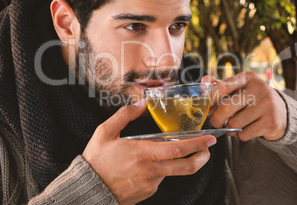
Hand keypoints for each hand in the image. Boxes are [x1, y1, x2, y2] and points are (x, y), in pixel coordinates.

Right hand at [82, 100, 216, 204]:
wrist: (88, 190)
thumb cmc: (96, 161)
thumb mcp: (105, 133)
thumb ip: (124, 115)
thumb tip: (141, 104)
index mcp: (143, 154)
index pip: (178, 149)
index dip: (197, 144)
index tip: (209, 138)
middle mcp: (151, 171)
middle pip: (187, 167)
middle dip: (202, 157)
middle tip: (208, 149)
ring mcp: (151, 184)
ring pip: (174, 172)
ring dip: (180, 162)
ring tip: (176, 151)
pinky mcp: (148, 192)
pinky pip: (161, 179)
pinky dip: (163, 169)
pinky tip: (151, 163)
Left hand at [202, 72, 286, 140]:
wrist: (282, 114)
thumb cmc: (253, 100)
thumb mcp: (240, 89)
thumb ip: (222, 86)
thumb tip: (204, 80)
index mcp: (248, 78)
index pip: (221, 87)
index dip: (209, 99)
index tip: (205, 108)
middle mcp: (259, 88)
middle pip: (225, 107)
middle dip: (216, 119)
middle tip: (215, 123)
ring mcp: (267, 105)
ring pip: (234, 123)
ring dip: (229, 129)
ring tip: (232, 127)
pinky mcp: (271, 122)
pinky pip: (244, 134)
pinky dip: (240, 136)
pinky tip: (245, 130)